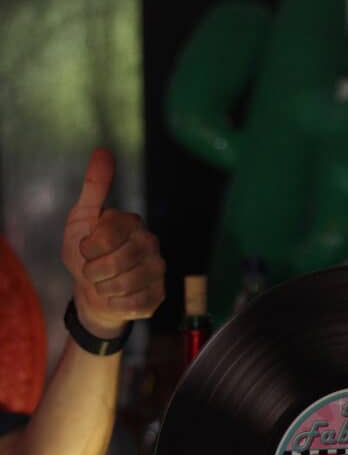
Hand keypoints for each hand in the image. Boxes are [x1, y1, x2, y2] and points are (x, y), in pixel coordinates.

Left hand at [62, 148, 165, 336]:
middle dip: (95, 271)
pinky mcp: (158, 295)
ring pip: (127, 284)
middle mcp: (150, 243)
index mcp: (132, 223)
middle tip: (92, 271)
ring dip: (104, 288)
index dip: (90, 247)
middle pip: (118, 261)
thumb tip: (103, 150)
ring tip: (102, 284)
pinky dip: (116, 304)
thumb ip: (94, 186)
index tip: (86, 250)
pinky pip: (135, 303)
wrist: (91, 294)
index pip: (110, 233)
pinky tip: (115, 297)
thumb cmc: (86, 255)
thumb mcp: (82, 218)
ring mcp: (157, 270)